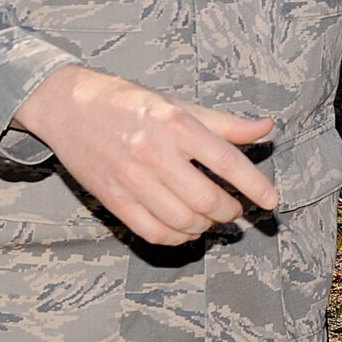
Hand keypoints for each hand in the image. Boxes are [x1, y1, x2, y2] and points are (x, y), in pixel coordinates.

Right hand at [12, 64, 277, 245]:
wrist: (69, 107)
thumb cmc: (130, 103)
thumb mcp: (179, 104)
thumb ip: (224, 123)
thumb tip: (266, 128)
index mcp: (176, 124)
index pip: (226, 161)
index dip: (254, 185)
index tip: (272, 201)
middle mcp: (155, 153)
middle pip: (207, 198)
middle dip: (230, 210)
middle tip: (236, 208)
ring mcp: (132, 180)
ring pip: (183, 220)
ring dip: (206, 225)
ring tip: (213, 217)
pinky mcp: (113, 200)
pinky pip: (154, 233)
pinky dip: (178, 238)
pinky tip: (187, 229)